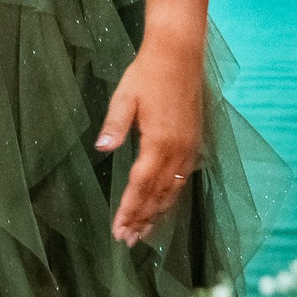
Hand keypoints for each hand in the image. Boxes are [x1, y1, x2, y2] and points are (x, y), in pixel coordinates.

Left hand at [96, 48, 202, 244]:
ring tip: (144, 233)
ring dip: (157, 214)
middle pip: (158, 195)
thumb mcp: (125, 97)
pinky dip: (171, 198)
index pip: (141, 185)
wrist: (180, 55)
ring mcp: (189, 148)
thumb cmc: (147, 74)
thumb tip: (103, 148)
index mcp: (159, 141)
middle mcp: (178, 151)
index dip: (129, 210)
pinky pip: (183, 180)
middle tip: (128, 241)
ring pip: (173, 191)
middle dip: (142, 220)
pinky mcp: (194, 143)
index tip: (119, 230)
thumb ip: (114, 125)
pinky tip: (163, 206)